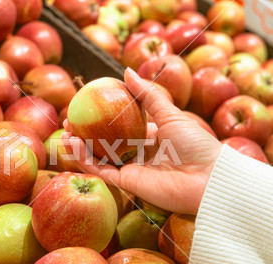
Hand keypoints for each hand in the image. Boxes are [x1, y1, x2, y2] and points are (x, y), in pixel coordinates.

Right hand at [62, 68, 221, 214]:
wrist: (207, 177)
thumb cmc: (195, 143)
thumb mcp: (170, 113)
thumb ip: (147, 94)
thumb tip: (126, 70)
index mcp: (149, 136)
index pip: (120, 126)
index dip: (101, 118)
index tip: (84, 106)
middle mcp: (138, 153)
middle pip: (104, 142)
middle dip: (85, 134)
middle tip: (67, 122)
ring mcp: (131, 169)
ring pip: (99, 158)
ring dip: (79, 147)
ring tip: (65, 133)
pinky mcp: (127, 183)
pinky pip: (101, 170)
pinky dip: (85, 159)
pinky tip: (73, 145)